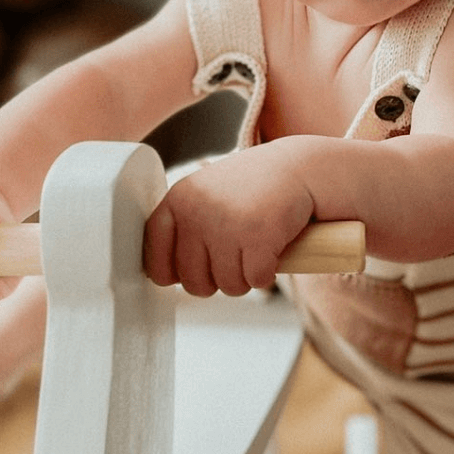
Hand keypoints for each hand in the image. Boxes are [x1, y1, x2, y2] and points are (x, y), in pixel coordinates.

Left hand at [143, 146, 313, 296]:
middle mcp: (198, 211)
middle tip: (234, 260)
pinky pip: (257, 281)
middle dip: (216, 281)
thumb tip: (162, 276)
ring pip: (228, 286)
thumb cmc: (252, 187)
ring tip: (254, 250)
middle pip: (193, 282)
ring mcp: (228, 224)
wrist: (299, 167)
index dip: (171, 275)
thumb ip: (183, 226)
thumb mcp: (206, 195)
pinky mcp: (259, 236)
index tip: (189, 273)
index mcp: (179, 199)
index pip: (154, 258)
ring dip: (245, 278)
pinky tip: (272, 251)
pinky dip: (267, 274)